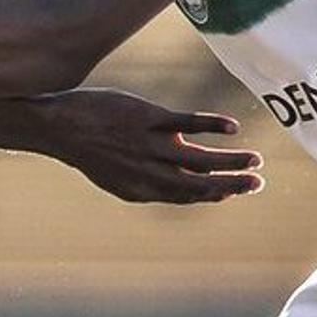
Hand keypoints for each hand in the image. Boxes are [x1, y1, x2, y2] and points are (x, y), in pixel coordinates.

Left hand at [31, 89, 264, 204]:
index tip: (235, 192)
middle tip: (258, 183)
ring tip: (255, 160)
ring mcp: (148, 146)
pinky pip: (185, 124)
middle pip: (198, 184)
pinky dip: (211, 127)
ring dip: (230, 162)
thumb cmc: (90, 147)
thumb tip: (178, 179)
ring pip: (198, 159)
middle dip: (231, 185)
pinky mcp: (146, 119)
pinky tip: (231, 128)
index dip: (213, 196)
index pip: (185, 197)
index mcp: (141, 189)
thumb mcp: (116, 174)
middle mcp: (148, 172)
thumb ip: (148, 180)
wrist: (58, 126)